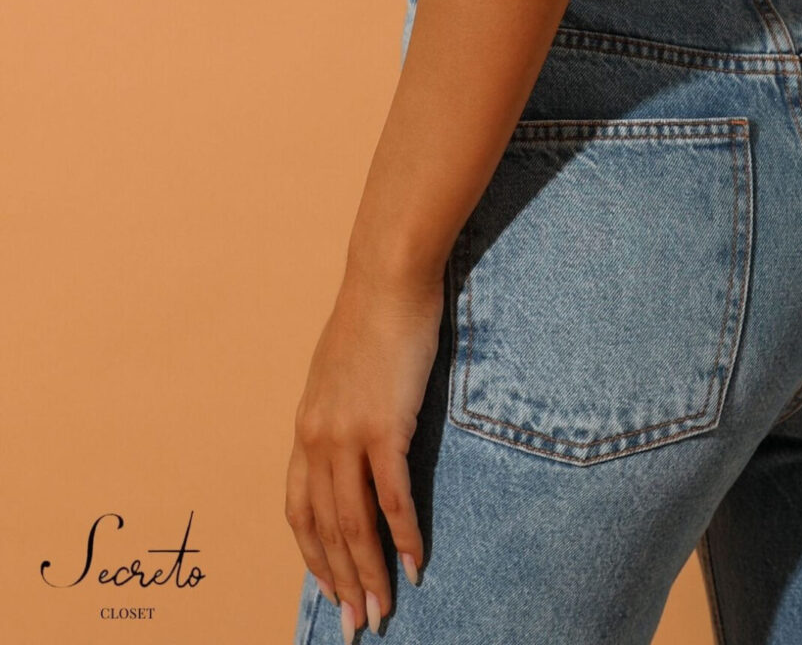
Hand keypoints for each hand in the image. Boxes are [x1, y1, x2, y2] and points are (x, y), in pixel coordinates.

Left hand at [284, 263, 443, 635]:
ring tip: (383, 611)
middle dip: (341, 582)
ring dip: (370, 573)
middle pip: (325, 529)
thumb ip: (343, 411)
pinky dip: (403, 535)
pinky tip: (415, 563)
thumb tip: (356, 440)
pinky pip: (392, 496)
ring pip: (354, 523)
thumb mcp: (343, 372)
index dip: (314, 557)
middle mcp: (318, 439)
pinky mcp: (384, 426)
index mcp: (306, 429)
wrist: (388, 278)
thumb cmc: (373, 318)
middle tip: (357, 625)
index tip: (332, 590)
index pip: (299, 511)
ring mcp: (349, 435)